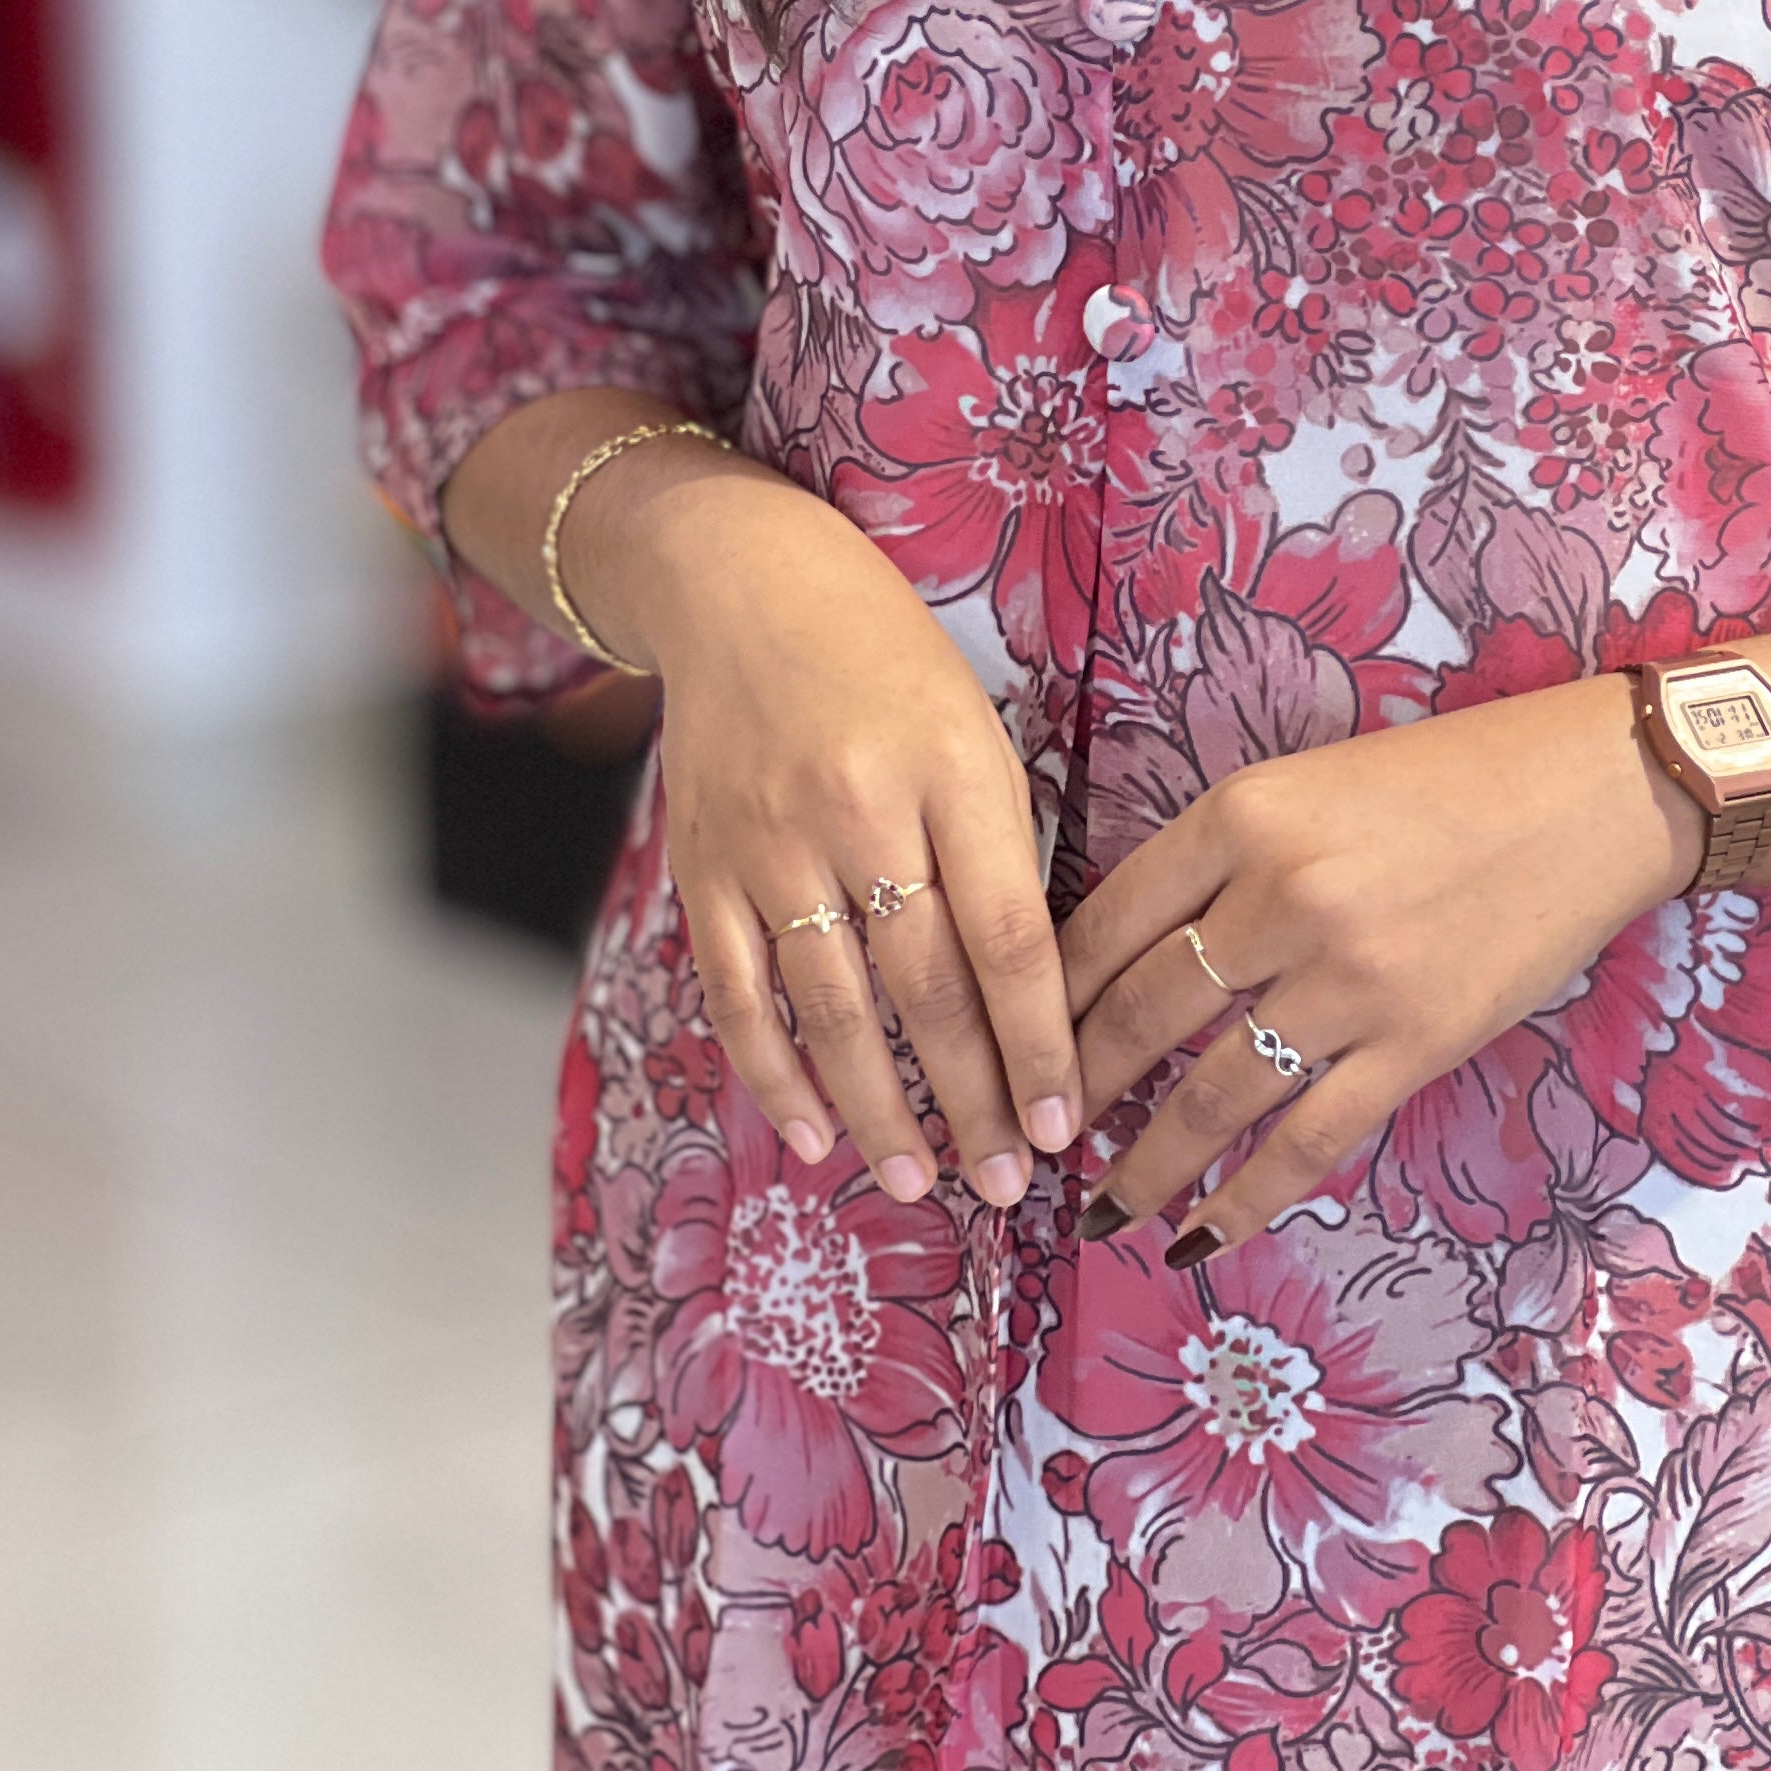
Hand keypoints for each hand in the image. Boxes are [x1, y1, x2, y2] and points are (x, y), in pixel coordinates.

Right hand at [605, 448, 1079, 1209]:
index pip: (1009, 938)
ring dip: (881, 1111)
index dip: (1039, 1044)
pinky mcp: (707, 869)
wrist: (741, 586)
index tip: (1064, 1123)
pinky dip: (776, 1075)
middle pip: (926, 989)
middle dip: (974, 1100)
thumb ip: (999, 847)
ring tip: (923, 1181)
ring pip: (834, 1010)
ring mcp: (772, 846)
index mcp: (952, 770)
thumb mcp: (975, 727)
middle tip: (1006, 1184)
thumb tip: (1032, 994)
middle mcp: (860, 813)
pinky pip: (741, 995)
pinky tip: (813, 1136)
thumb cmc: (888, 659)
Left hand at [1055, 671, 1701, 1257]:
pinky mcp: (1412, 1044)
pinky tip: (1199, 1236)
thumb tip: (1130, 956)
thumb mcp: (1311, 784)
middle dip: (1072, 1093)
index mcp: (1244, 814)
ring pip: (1208, 1096)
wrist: (1590, 794)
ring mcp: (1348, 980)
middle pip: (1139, 1015)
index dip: (1040, 999)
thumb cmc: (1449, 777)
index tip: (1005, 1047)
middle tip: (1029, 1143)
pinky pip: (1303, 1143)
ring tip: (1100, 1208)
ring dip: (1143, 1167)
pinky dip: (1241, 1201)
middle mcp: (1282, 896)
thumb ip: (1225, 859)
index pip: (1106, 921)